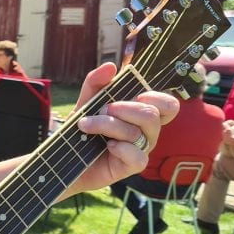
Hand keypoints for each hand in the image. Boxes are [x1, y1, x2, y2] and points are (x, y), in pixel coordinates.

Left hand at [70, 63, 178, 193]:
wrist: (65, 157)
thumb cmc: (83, 129)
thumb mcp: (86, 102)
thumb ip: (95, 83)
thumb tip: (111, 66)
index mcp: (140, 114)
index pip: (168, 105)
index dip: (158, 98)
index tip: (136, 95)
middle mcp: (145, 132)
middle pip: (152, 116)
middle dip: (126, 108)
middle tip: (103, 109)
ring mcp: (139, 150)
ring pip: (137, 133)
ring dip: (108, 125)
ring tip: (86, 125)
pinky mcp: (130, 167)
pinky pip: (138, 157)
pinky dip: (122, 148)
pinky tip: (107, 146)